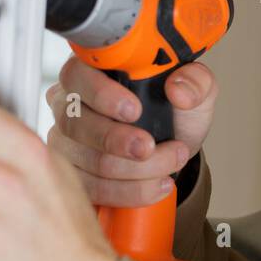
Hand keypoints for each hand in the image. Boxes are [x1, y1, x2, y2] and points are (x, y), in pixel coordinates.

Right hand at [44, 57, 217, 207]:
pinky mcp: (72, 173)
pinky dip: (129, 191)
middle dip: (118, 140)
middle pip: (77, 124)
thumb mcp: (196, 89)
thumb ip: (195, 81)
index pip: (78, 75)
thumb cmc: (174, 110)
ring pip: (89, 160)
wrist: (173, 146)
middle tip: (150, 147)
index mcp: (92, 69)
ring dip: (135, 170)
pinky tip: (158, 185)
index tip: (134, 110)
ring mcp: (65, 139)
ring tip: (170, 163)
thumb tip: (178, 89)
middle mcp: (69, 102)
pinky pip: (92, 189)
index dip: (102, 94)